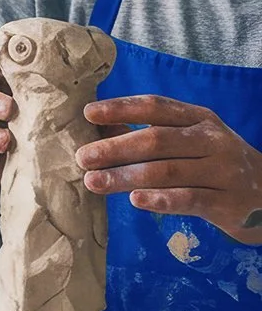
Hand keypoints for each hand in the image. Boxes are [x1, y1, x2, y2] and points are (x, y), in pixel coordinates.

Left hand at [80, 95, 261, 244]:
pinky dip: (161, 200)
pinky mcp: (228, 203)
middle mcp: (213, 140)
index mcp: (199, 118)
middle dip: (115, 148)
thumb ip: (149, 133)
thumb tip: (99, 127)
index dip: (121, 108)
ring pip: (168, 171)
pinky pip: (190, 199)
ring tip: (94, 182)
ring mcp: (224, 171)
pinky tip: (135, 200)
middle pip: (157, 140)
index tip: (88, 113)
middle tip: (82, 157)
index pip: (156, 107)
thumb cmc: (213, 163)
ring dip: (126, 177)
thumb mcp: (188, 140)